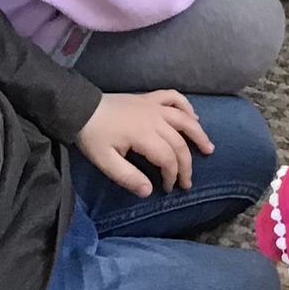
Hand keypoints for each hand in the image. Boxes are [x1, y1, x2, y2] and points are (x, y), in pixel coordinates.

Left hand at [76, 90, 211, 198]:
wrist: (80, 108)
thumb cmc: (93, 136)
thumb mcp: (105, 162)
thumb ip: (128, 177)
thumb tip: (149, 191)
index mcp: (144, 135)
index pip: (168, 158)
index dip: (172, 175)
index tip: (167, 189)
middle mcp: (155, 119)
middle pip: (179, 142)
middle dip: (186, 164)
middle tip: (187, 182)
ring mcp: (154, 106)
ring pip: (184, 119)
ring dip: (198, 134)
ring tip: (208, 148)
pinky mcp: (149, 98)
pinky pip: (174, 98)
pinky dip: (186, 106)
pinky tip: (193, 116)